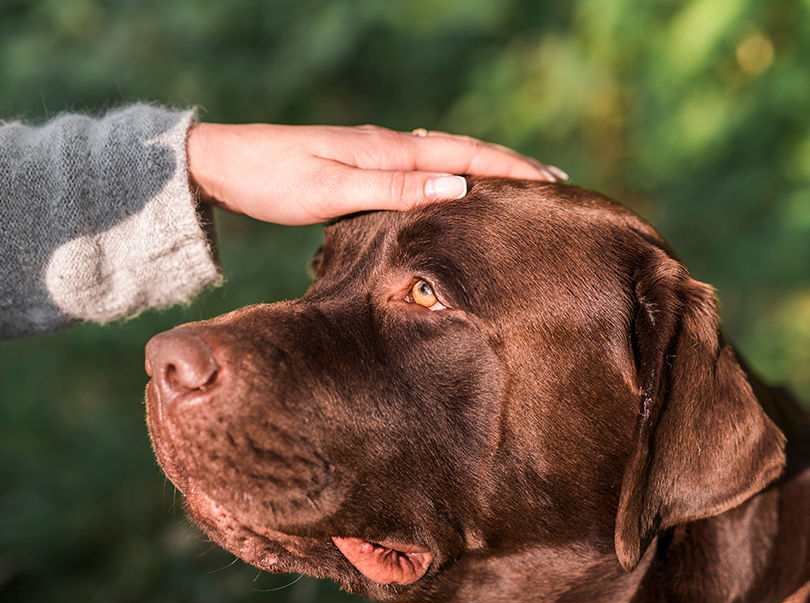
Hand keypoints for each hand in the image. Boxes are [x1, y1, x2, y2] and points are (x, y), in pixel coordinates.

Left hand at [186, 123, 566, 224]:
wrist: (224, 165)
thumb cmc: (272, 180)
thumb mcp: (332, 189)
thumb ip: (394, 190)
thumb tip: (458, 188)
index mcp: (387, 150)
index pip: (464, 156)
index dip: (509, 169)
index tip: (550, 183)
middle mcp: (387, 147)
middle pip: (461, 152)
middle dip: (507, 167)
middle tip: (550, 182)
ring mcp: (373, 154)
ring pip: (443, 160)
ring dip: (482, 170)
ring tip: (516, 185)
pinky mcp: (359, 166)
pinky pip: (420, 169)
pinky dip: (450, 175)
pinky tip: (454, 186)